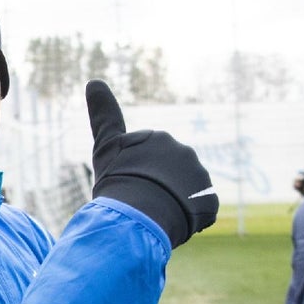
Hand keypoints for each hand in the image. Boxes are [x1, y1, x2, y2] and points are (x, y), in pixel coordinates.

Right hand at [85, 80, 217, 246]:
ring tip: (153, 214)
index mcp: (159, 138)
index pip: (147, 157)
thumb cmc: (117, 180)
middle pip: (167, 174)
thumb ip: (103, 114)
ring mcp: (200, 176)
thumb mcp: (105, 145)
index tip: (129, 181)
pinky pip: (199, 211)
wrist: (139, 214)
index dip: (136, 171)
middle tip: (137, 200)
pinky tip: (170, 223)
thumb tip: (94, 80)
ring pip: (184, 192)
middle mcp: (183, 152)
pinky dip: (188, 219)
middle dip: (155, 185)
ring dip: (172, 202)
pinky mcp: (210, 201)